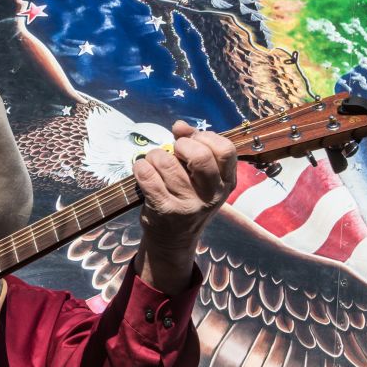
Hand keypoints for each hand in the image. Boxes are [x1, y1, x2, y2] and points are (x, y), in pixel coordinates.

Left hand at [131, 120, 236, 292]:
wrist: (174, 239)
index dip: (205, 137)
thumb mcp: (201, 177)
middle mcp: (211, 195)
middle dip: (180, 146)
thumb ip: (194, 146)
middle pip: (200, 156)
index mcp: (226, 182)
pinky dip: (140, 167)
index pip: (226, 150)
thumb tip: (179, 126)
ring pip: (167, 163)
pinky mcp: (164, 210)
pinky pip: (147, 177)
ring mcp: (188, 204)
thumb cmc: (187, 197)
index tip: (191, 141)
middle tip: (173, 151)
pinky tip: (142, 170)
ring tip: (154, 162)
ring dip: (155, 156)